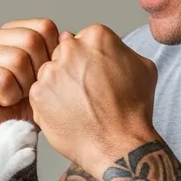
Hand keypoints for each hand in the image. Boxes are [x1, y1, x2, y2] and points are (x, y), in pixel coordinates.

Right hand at [0, 18, 58, 149]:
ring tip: (17, 95)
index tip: (44, 75)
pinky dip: (11, 96)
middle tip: (30, 89)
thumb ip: (59, 52)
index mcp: (11, 30)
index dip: (52, 55)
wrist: (10, 132)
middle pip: (31, 40)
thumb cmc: (30, 103)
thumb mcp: (51, 74)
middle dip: (39, 71)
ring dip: (24, 86)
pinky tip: (5, 101)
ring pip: (18, 59)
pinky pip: (3, 79)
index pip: (44, 27)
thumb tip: (68, 35)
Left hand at [28, 24, 158, 176]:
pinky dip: (50, 104)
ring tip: (79, 106)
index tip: (98, 75)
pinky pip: (40, 94)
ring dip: (60, 86)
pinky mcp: (37, 94)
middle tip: (87, 92)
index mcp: (96, 36)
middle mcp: (70, 49)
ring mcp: (51, 71)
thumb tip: (112, 48)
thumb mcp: (143, 68)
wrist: (118, 144)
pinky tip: (68, 115)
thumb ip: (122, 50)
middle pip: (64, 53)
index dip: (91, 60)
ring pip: (51, 73)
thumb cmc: (133, 110)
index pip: (84, 39)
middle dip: (73, 69)